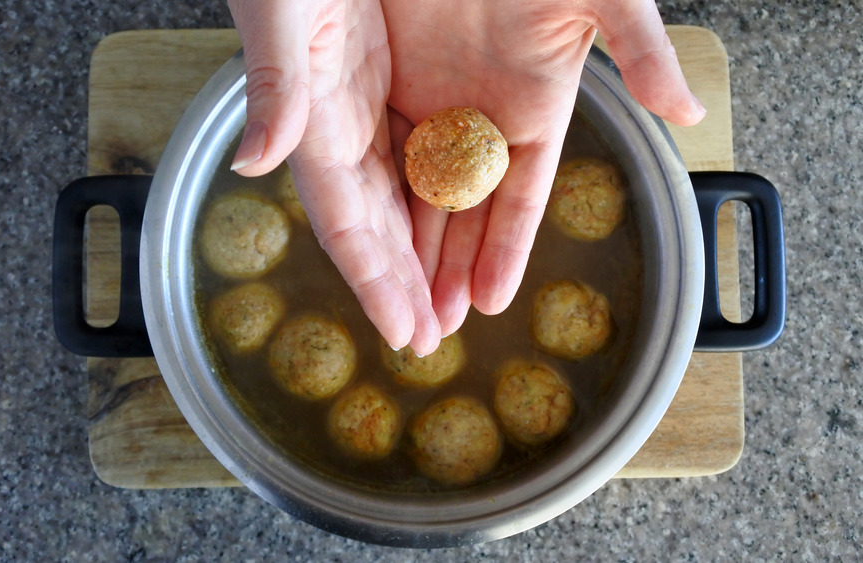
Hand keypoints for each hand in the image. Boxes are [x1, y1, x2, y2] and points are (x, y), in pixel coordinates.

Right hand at [227, 0, 441, 354]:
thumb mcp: (283, 5)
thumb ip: (273, 79)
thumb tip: (256, 160)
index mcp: (314, 113)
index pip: (343, 216)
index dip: (371, 278)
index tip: (402, 329)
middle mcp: (341, 118)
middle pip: (375, 219)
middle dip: (401, 281)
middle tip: (430, 340)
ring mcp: (371, 99)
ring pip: (402, 192)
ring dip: (423, 250)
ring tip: (449, 304)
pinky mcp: (396, 75)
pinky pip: (424, 145)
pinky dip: (439, 192)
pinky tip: (458, 224)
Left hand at [381, 0, 705, 334]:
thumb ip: (642, 52)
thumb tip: (691, 111)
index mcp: (538, 109)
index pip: (520, 198)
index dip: (505, 248)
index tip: (491, 298)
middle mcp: (485, 118)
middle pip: (464, 210)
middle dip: (448, 268)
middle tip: (433, 326)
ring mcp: (439, 104)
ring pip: (419, 191)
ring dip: (410, 248)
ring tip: (399, 304)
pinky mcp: (397, 84)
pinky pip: (383, 151)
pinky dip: (376, 195)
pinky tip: (368, 241)